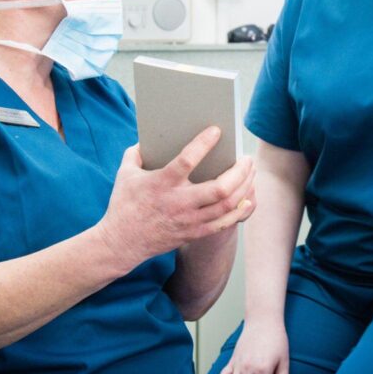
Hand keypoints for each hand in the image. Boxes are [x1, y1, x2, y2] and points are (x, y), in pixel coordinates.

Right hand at [99, 126, 255, 267]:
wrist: (121, 243)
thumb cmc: (124, 204)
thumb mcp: (125, 173)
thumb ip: (136, 153)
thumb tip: (147, 138)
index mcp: (162, 183)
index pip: (187, 160)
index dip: (203, 144)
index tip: (217, 130)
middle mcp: (179, 202)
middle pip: (220, 188)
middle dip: (240, 171)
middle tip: (247, 158)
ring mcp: (189, 220)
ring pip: (227, 205)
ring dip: (245, 187)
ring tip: (251, 173)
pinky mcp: (194, 233)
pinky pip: (224, 223)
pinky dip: (239, 210)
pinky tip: (247, 198)